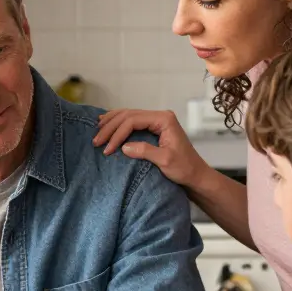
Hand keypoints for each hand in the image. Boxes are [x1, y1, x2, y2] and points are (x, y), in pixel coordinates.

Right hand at [92, 109, 207, 186]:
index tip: (107, 149)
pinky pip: (132, 121)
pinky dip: (118, 124)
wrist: (196, 175)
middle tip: (96, 140)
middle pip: (128, 115)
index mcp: (164, 119)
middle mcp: (160, 116)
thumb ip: (145, 151)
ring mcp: (157, 120)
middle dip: (110, 127)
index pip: (133, 120)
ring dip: (111, 123)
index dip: (117, 133)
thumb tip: (123, 147)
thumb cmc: (184, 169)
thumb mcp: (165, 161)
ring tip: (97, 131)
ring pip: (128, 115)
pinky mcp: (154, 128)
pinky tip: (106, 124)